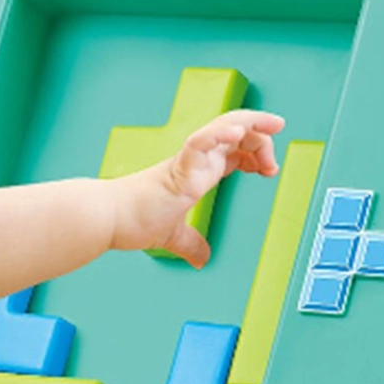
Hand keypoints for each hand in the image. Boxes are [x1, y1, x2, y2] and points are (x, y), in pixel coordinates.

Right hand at [115, 109, 282, 264]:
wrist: (109, 220)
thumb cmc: (133, 220)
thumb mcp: (172, 236)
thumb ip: (190, 244)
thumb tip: (201, 259)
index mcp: (196, 170)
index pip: (233, 149)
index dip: (256, 151)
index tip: (268, 168)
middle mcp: (194, 159)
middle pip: (236, 131)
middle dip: (263, 136)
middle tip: (274, 160)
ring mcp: (187, 160)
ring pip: (224, 126)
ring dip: (252, 123)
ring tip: (273, 126)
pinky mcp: (177, 167)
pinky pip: (201, 141)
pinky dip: (221, 133)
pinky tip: (239, 133)